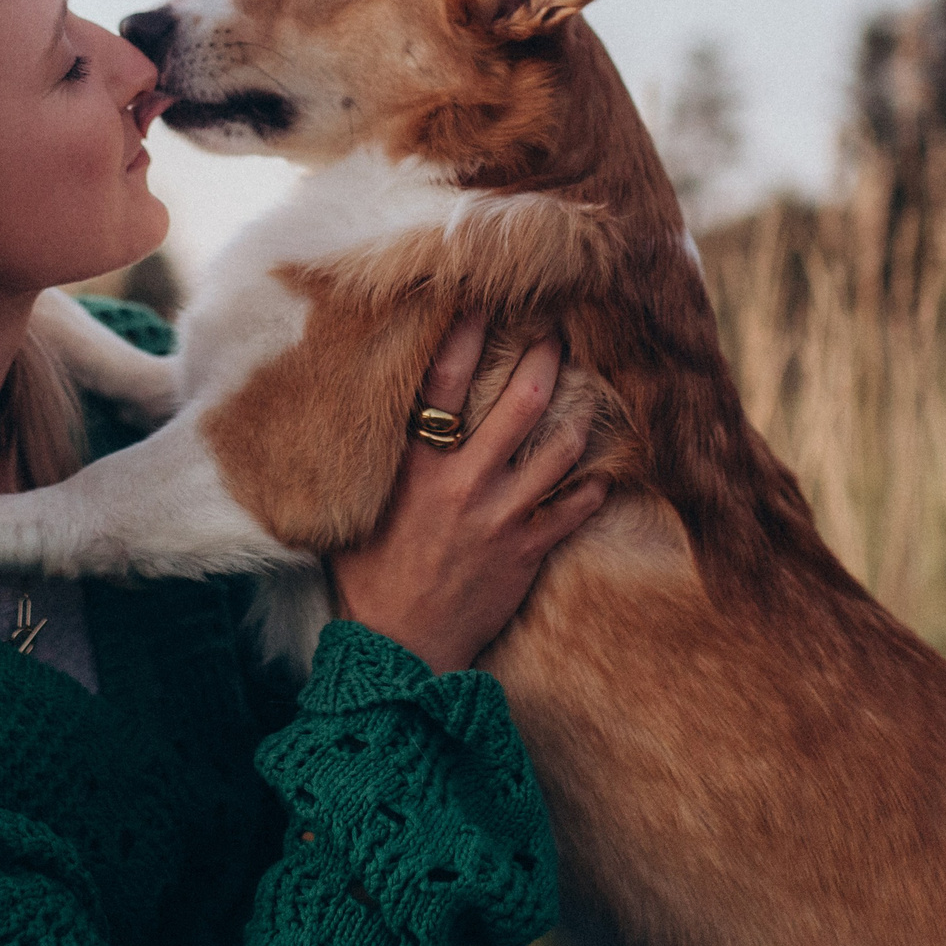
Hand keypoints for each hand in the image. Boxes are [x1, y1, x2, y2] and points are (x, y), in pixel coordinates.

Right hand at [326, 312, 610, 674]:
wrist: (398, 648)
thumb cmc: (366, 576)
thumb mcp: (352, 508)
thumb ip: (364, 459)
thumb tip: (343, 411)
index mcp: (413, 465)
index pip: (442, 382)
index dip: (465, 333)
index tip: (483, 298)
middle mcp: (460, 482)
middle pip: (519, 404)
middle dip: (544, 359)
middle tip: (558, 330)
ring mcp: (499, 517)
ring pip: (556, 451)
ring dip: (579, 417)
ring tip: (589, 392)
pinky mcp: (525, 553)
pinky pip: (573, 509)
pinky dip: (591, 487)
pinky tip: (602, 472)